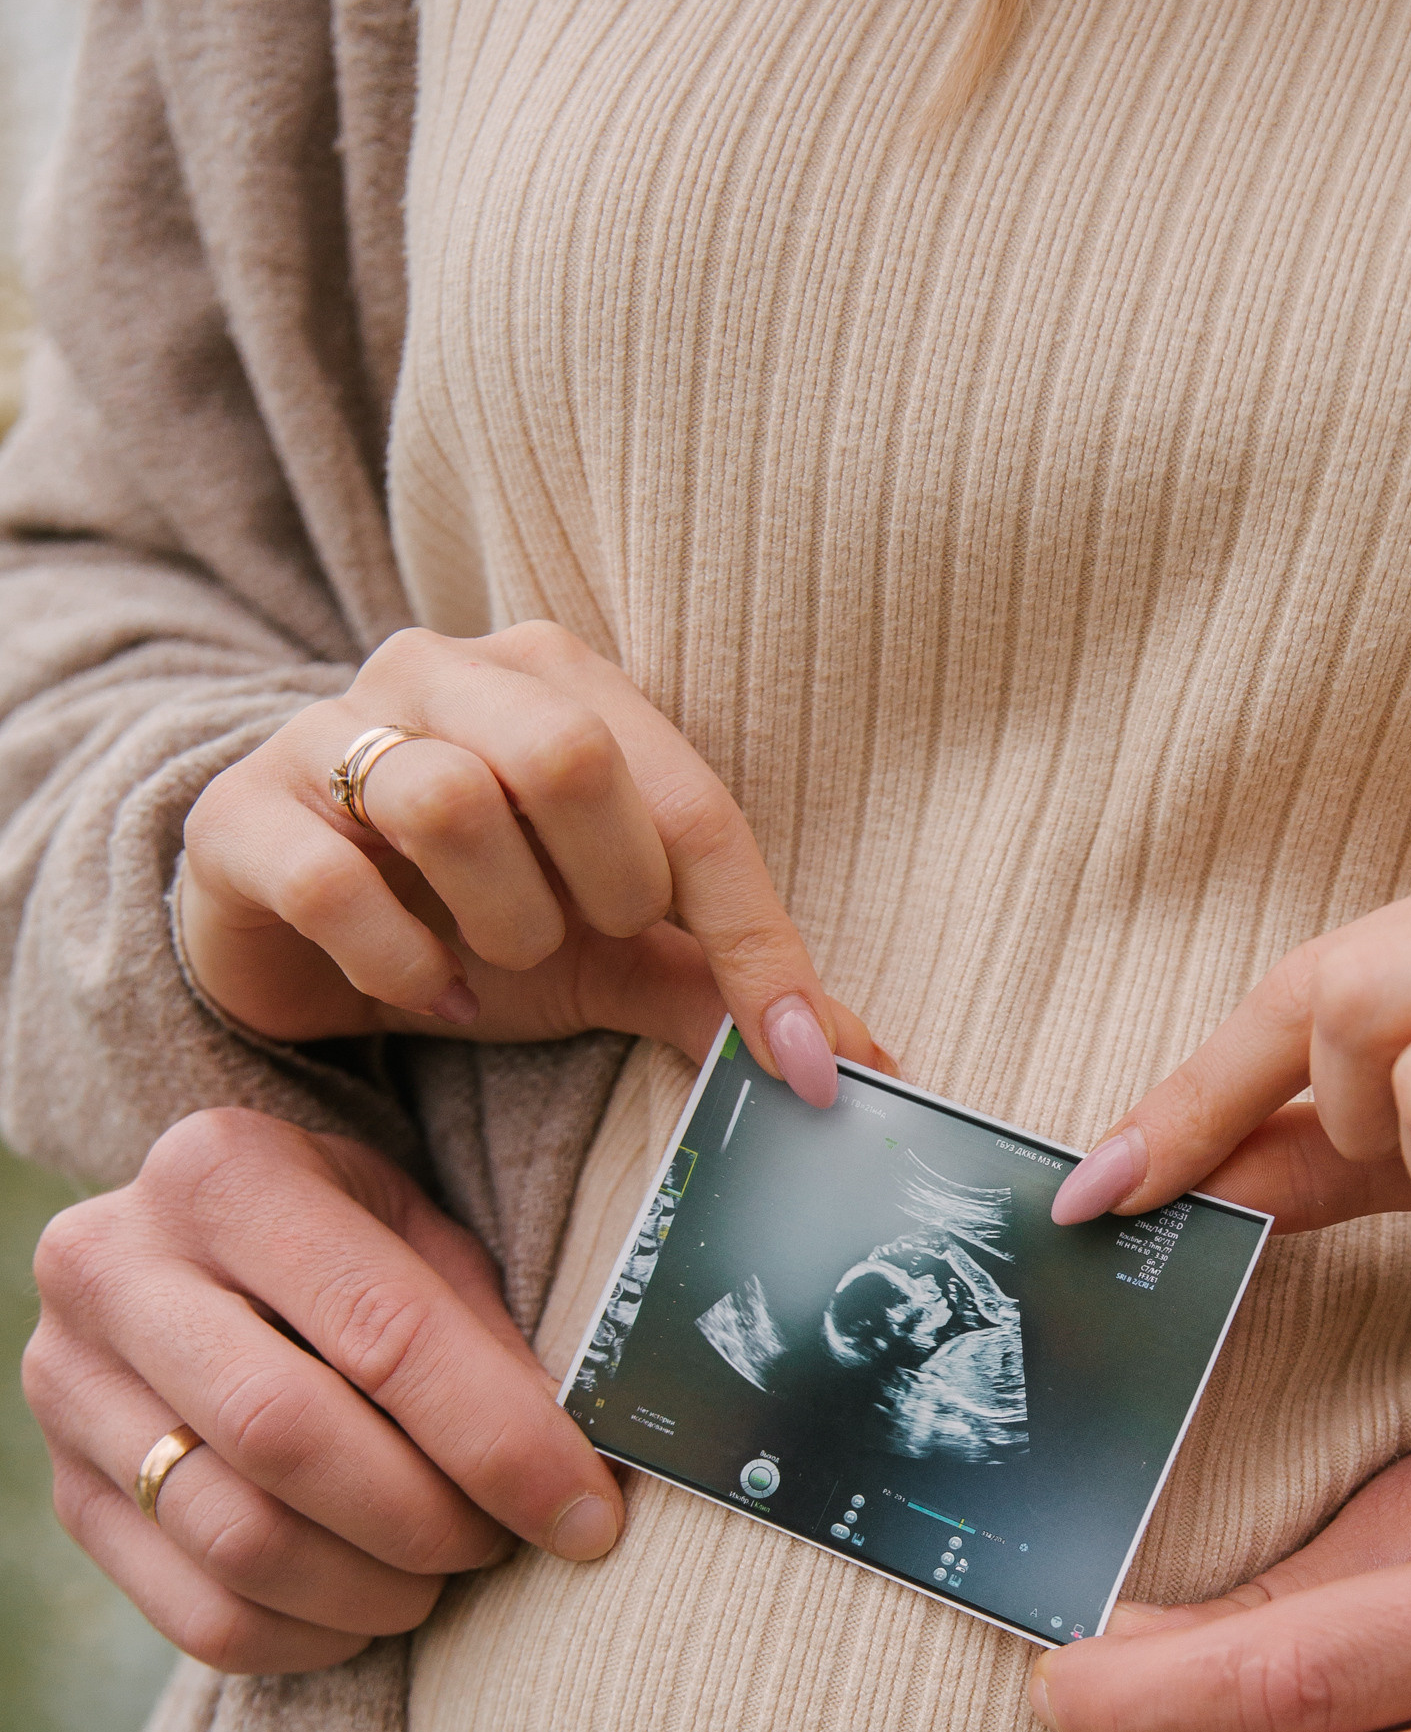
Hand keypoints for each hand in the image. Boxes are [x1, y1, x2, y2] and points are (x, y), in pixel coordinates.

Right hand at [23, 1109, 629, 1676]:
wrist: (200, 1258)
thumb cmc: (345, 1247)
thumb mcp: (418, 1235)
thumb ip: (483, 1338)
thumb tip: (575, 1476)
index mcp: (223, 1174)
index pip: (382, 1332)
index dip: (500, 1442)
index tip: (587, 1514)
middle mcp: (114, 1269)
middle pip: (291, 1439)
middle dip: (429, 1519)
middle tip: (503, 1542)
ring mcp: (69, 1388)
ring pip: (240, 1542)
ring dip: (375, 1589)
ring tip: (439, 1573)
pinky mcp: (67, 1495)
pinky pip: (199, 1615)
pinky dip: (310, 1637)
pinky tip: (365, 1607)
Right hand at [180, 619, 885, 1101]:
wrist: (296, 939)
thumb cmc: (469, 922)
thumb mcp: (608, 953)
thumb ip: (714, 985)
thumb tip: (848, 1058)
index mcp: (560, 682)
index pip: (690, 800)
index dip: (757, 938)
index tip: (798, 1057)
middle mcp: (446, 673)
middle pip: (570, 752)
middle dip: (606, 886)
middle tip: (585, 940)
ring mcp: (329, 729)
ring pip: (447, 802)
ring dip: (502, 921)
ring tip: (499, 961)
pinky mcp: (240, 811)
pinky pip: (331, 879)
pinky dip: (401, 960)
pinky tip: (431, 993)